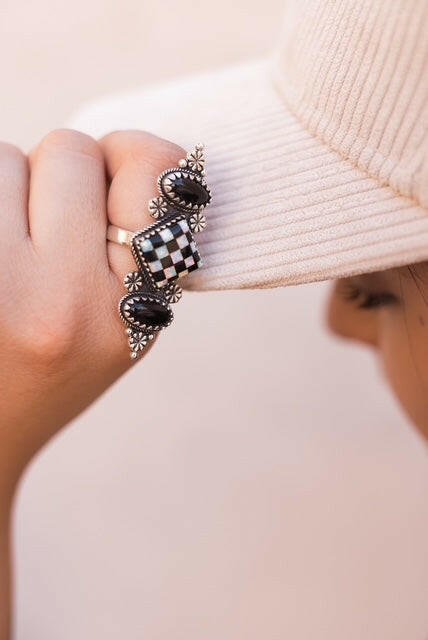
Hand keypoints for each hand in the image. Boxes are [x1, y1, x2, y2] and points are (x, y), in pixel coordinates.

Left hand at [0, 129, 184, 636]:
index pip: (146, 169)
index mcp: (124, 316)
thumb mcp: (130, 328)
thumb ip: (145, 247)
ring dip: (8, 188)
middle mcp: (55, 300)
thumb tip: (133, 148)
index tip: (116, 194)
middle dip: (61, 177)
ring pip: (3, 156)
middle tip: (49, 230)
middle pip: (68, 148)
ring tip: (9, 252)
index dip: (132, 164)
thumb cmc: (58, 372)